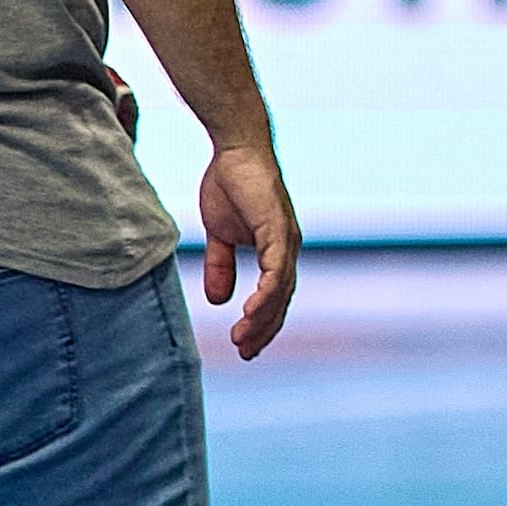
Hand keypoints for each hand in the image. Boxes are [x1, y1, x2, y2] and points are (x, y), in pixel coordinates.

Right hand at [198, 143, 301, 358]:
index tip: (245, 346)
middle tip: (246, 353)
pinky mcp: (279, 228)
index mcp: (277, 252)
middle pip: (281, 300)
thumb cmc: (231, 187)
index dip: (262, 323)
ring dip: (263, 317)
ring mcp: (286, 239)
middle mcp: (288, 249)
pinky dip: (267, 291)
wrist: (234, 152)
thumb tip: (219, 300)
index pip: (274, 297)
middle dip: (264, 329)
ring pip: (281, 289)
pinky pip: (277, 267)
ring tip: (244, 339)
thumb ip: (221, 266)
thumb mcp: (221, 235)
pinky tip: (251, 309)